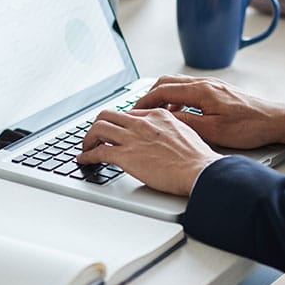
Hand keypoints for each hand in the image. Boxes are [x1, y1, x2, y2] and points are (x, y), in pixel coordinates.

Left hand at [76, 108, 222, 195]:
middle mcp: (142, 123)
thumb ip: (168, 129)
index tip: (114, 130)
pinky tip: (84, 160)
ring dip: (88, 139)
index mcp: (157, 115)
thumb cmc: (197, 158)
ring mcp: (132, 138)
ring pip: (98, 129)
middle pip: (107, 115)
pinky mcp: (125, 156)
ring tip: (86, 147)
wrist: (199, 170)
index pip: (128, 113)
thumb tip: (161, 135)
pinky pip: (98, 152)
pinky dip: (87, 155)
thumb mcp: (184, 132)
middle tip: (95, 136)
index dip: (118, 123)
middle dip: (98, 125)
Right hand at [133, 75, 284, 149]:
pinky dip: (177, 98)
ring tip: (156, 113)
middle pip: (167, 82)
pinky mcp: (218, 90)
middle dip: (149, 95)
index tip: (133, 111)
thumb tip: (165, 117)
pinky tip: (179, 113)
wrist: (277, 120)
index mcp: (201, 90)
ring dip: (163, 96)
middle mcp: (205, 83)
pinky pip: (189, 89)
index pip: (162, 90)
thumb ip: (186, 121)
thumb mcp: (213, 129)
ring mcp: (212, 85)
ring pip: (178, 84)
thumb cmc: (250, 126)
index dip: (144, 100)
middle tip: (139, 110)